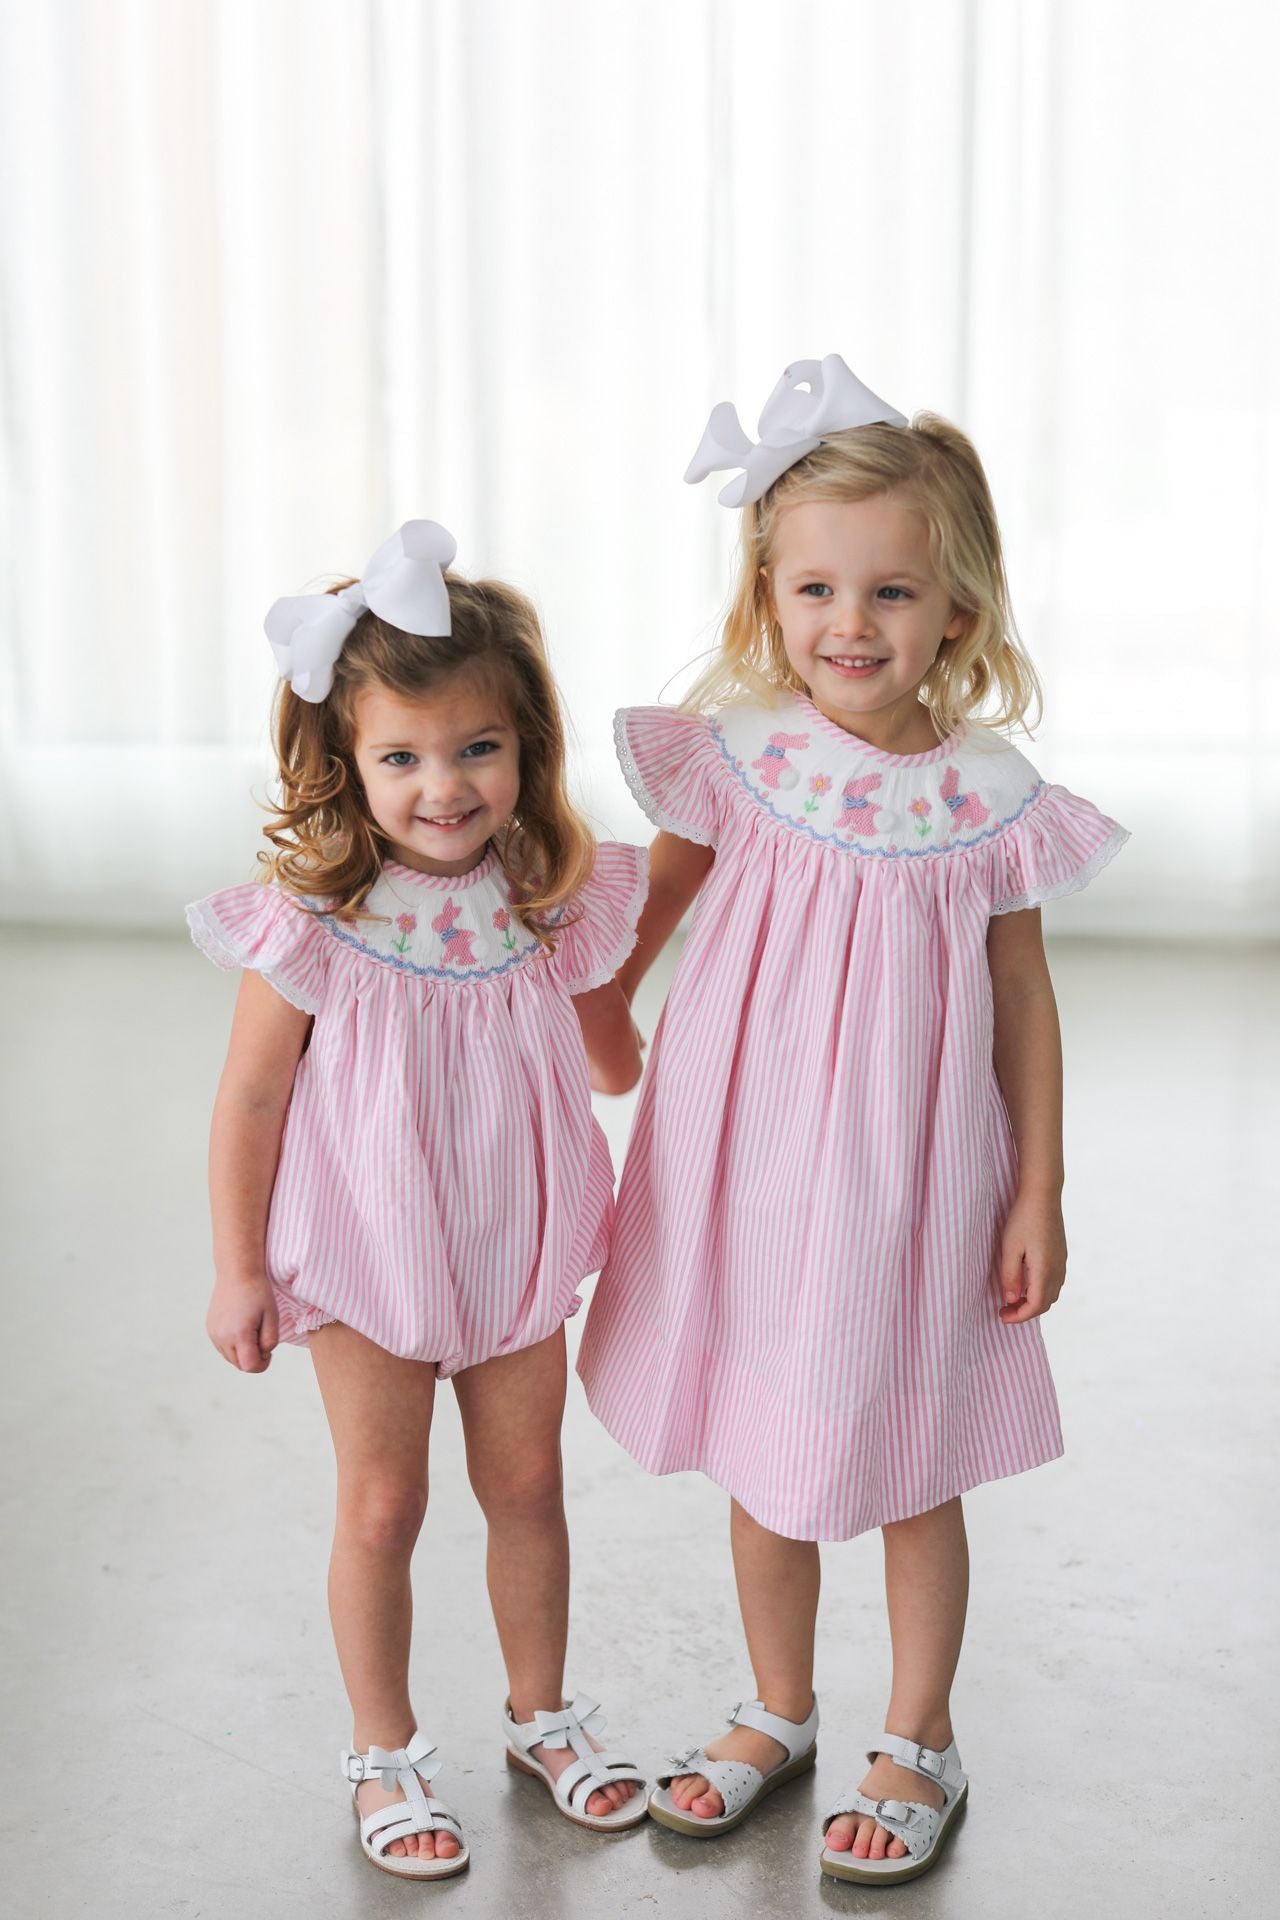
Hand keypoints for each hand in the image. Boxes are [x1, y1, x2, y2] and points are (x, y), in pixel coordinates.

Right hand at [207, 1273, 278, 1372]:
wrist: (237, 1272)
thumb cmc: (258, 1292)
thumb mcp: (272, 1316)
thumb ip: (270, 1341)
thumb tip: (262, 1355)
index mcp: (239, 1334)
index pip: (250, 1366)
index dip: (263, 1364)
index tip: (269, 1351)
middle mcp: (222, 1337)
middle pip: (239, 1365)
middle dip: (253, 1358)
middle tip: (262, 1338)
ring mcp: (213, 1334)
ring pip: (230, 1358)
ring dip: (242, 1352)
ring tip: (251, 1331)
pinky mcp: (210, 1329)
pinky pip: (223, 1348)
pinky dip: (233, 1345)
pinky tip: (241, 1328)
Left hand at [997, 1188, 1066, 1324]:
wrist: (1043, 1195)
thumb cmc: (1023, 1219)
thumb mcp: (1009, 1247)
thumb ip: (1010, 1276)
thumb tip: (1011, 1299)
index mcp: (1044, 1270)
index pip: (1035, 1306)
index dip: (1019, 1316)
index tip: (1002, 1316)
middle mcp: (1057, 1269)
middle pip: (1045, 1303)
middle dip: (1025, 1312)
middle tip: (1004, 1310)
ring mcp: (1061, 1262)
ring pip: (1052, 1293)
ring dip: (1034, 1302)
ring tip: (1013, 1299)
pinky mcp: (1061, 1254)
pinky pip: (1054, 1282)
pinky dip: (1041, 1290)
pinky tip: (1026, 1283)